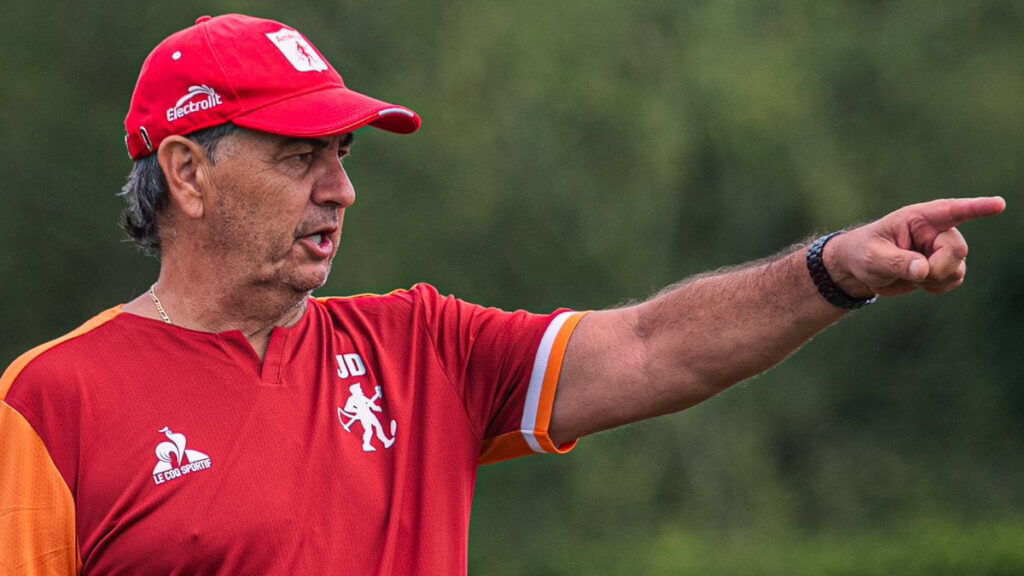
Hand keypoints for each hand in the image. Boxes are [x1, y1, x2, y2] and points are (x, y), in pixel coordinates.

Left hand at [825, 197, 1005, 297]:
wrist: (861, 270)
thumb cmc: (863, 254)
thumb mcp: (872, 258)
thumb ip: (897, 263)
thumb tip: (924, 270)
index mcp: (918, 218)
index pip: (951, 211)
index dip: (976, 208)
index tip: (999, 204)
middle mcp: (935, 230)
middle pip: (957, 249)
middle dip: (939, 268)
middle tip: (916, 274)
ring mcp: (942, 248)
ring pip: (958, 268)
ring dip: (935, 280)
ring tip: (910, 274)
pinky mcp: (944, 266)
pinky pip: (954, 280)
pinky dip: (937, 287)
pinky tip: (919, 282)